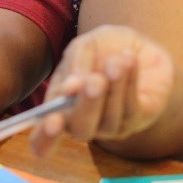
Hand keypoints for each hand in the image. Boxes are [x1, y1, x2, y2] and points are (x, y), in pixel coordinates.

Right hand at [32, 25, 175, 155]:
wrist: (136, 44)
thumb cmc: (104, 48)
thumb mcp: (85, 46)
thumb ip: (75, 63)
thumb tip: (69, 89)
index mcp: (59, 108)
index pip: (44, 137)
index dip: (45, 136)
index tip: (53, 119)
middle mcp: (82, 123)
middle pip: (80, 129)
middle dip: (87, 105)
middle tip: (95, 80)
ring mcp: (111, 126)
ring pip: (109, 119)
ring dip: (113, 87)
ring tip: (116, 61)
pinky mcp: (138, 119)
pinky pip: (132, 108)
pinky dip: (130, 83)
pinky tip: (130, 60)